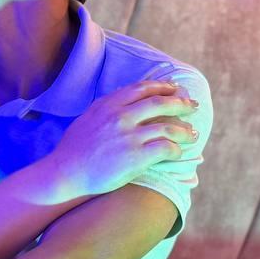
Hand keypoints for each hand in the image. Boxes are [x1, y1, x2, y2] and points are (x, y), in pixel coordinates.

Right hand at [45, 79, 198, 200]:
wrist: (66, 172)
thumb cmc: (74, 148)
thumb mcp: (88, 117)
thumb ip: (108, 107)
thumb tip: (125, 101)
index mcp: (109, 104)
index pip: (143, 88)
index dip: (163, 86)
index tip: (175, 87)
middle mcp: (120, 116)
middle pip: (160, 103)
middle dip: (181, 103)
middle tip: (193, 106)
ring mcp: (129, 137)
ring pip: (168, 127)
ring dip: (185, 130)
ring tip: (193, 134)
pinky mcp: (135, 157)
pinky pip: (165, 148)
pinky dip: (176, 149)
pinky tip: (178, 153)